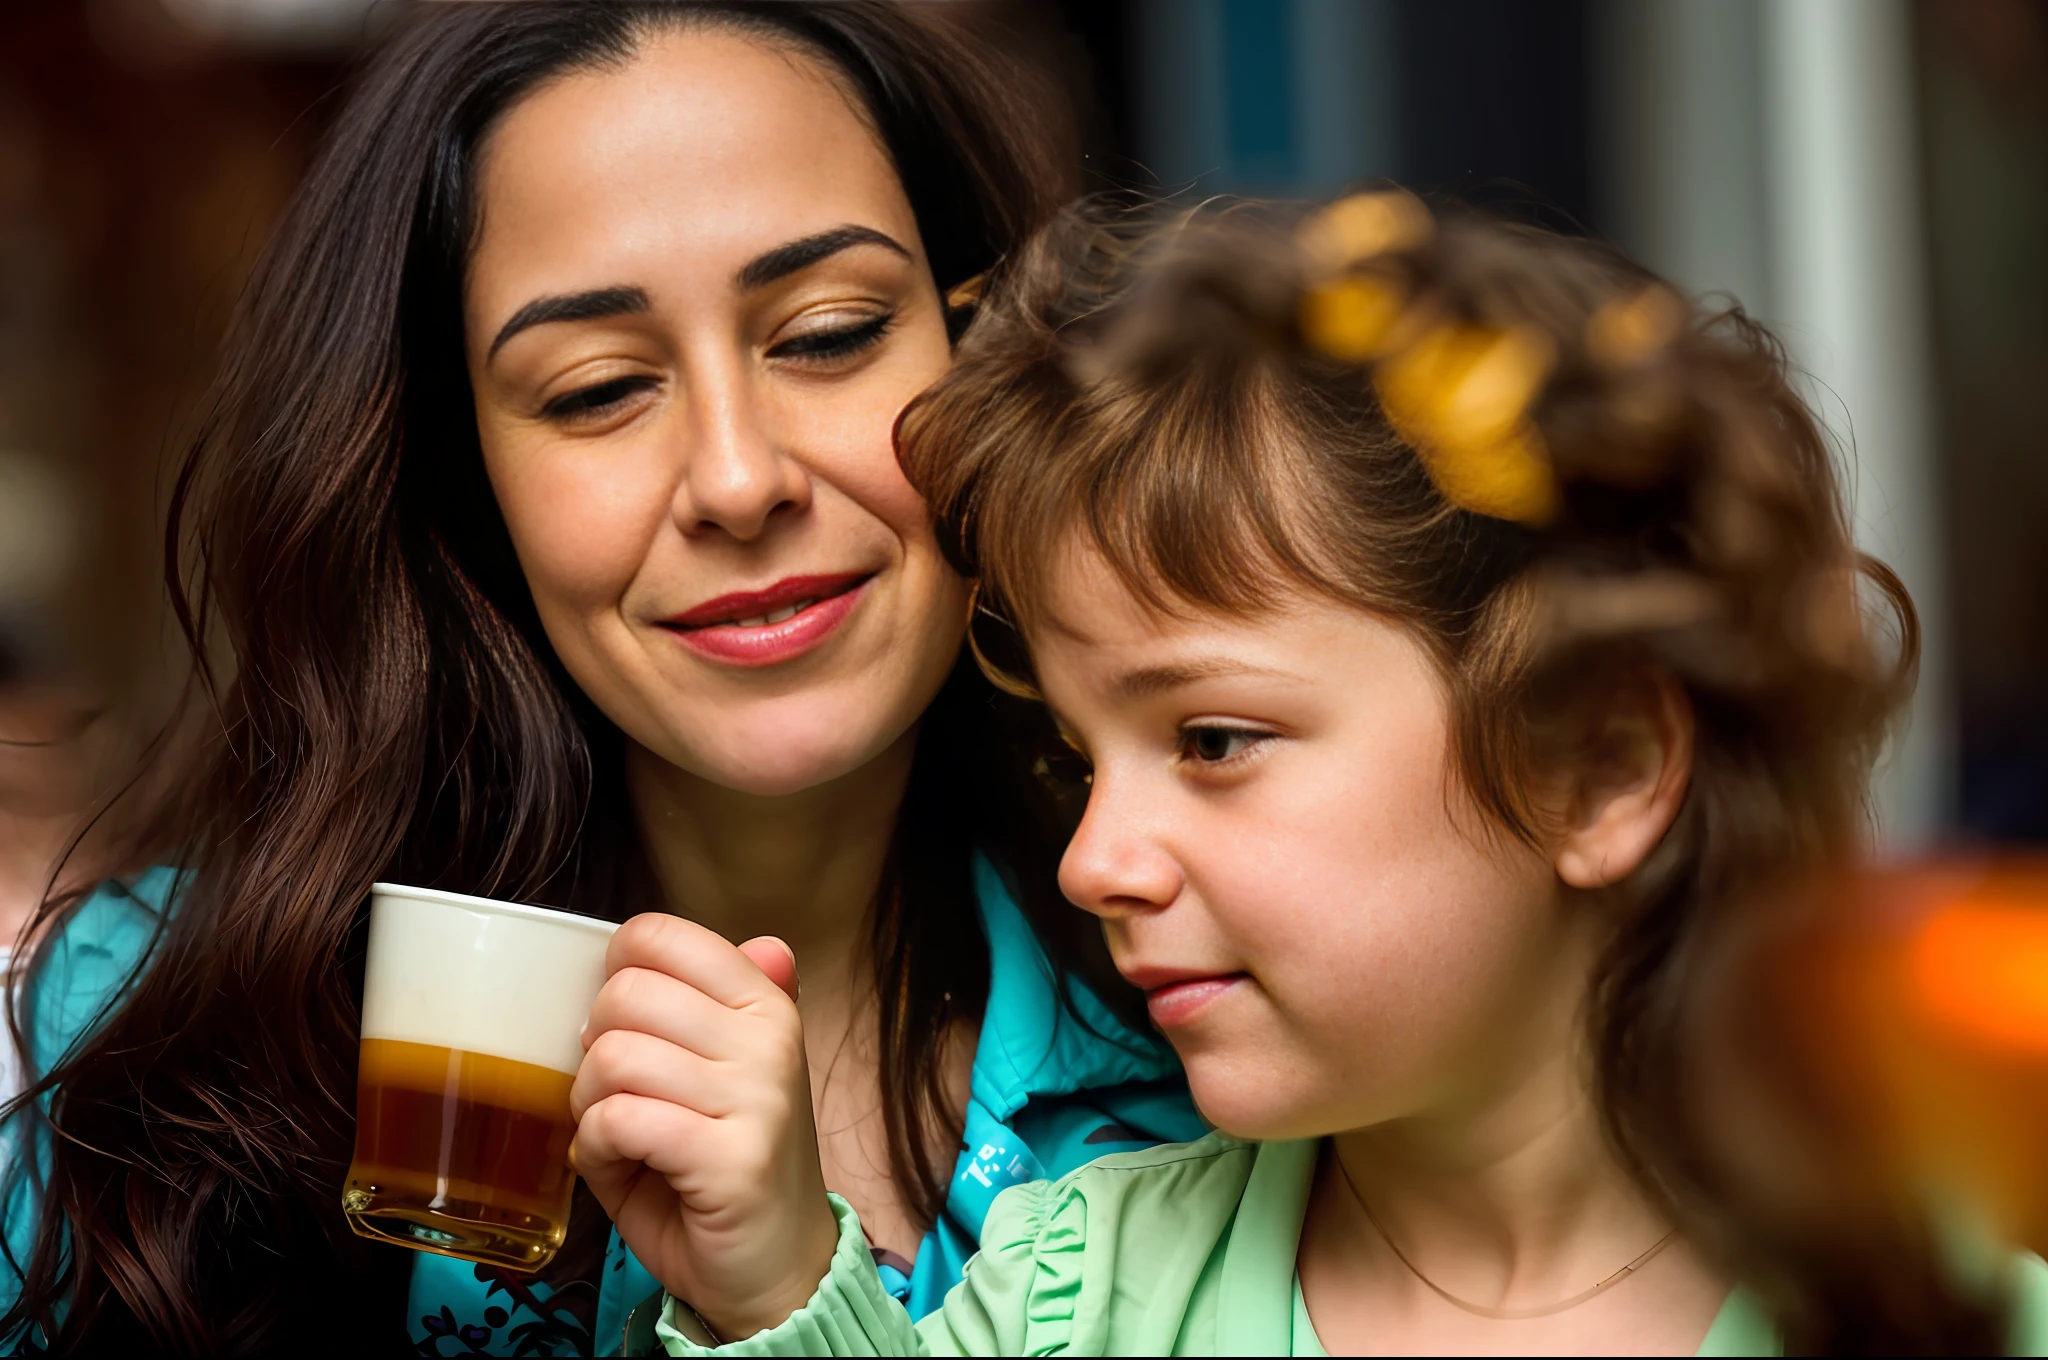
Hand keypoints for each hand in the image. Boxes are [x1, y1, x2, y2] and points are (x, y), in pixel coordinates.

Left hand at [570, 914, 838, 1339]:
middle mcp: (768, 1040)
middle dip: (593, 1048)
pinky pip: (618, 1120)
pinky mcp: (731, 1160)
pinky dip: (597, 1148)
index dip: (614, 975)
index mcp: (765, 1003)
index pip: (662, 937)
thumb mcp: (718, 1072)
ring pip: (613, 1057)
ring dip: (589, 1105)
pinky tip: (622, 1165)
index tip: (623, 1025)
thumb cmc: (726, 1168)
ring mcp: (756, 1098)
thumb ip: (703, 1007)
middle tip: (615, 1094)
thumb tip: (727, 942)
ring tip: (617, 1135)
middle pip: (625, 995)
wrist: (778, 1271)